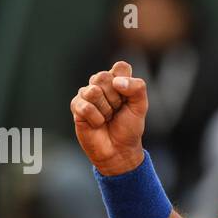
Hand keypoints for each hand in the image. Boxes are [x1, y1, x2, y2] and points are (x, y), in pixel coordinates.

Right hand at [69, 60, 148, 174]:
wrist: (119, 150)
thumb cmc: (129, 127)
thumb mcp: (141, 107)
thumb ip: (137, 88)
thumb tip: (116, 82)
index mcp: (117, 80)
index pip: (121, 67)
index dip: (126, 84)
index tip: (128, 99)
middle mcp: (100, 84)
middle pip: (103, 77)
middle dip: (115, 99)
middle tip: (117, 111)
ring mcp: (86, 94)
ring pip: (93, 91)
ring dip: (105, 110)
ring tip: (107, 117)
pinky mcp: (76, 106)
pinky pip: (85, 106)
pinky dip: (96, 119)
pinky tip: (98, 124)